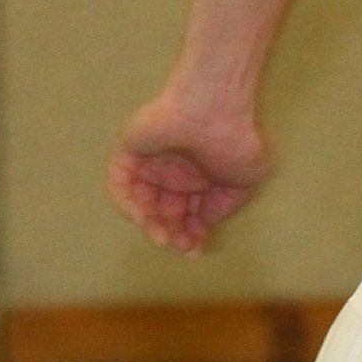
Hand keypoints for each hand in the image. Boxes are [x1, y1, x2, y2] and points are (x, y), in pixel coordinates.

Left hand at [109, 89, 274, 255]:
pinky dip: (127, 205)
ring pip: (142, 204)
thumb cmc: (237, 141)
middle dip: (172, 234)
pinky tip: (144, 219)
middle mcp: (174, 173)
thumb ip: (221, 208)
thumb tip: (202, 224)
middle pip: (165, 214)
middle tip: (179, 246)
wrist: (216, 110)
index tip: (196, 251)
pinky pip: (119, 185)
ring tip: (163, 237)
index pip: (189, 216)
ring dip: (150, 225)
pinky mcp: (129, 153)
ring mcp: (150, 164)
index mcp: (201, 179)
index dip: (192, 236)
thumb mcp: (242, 185)